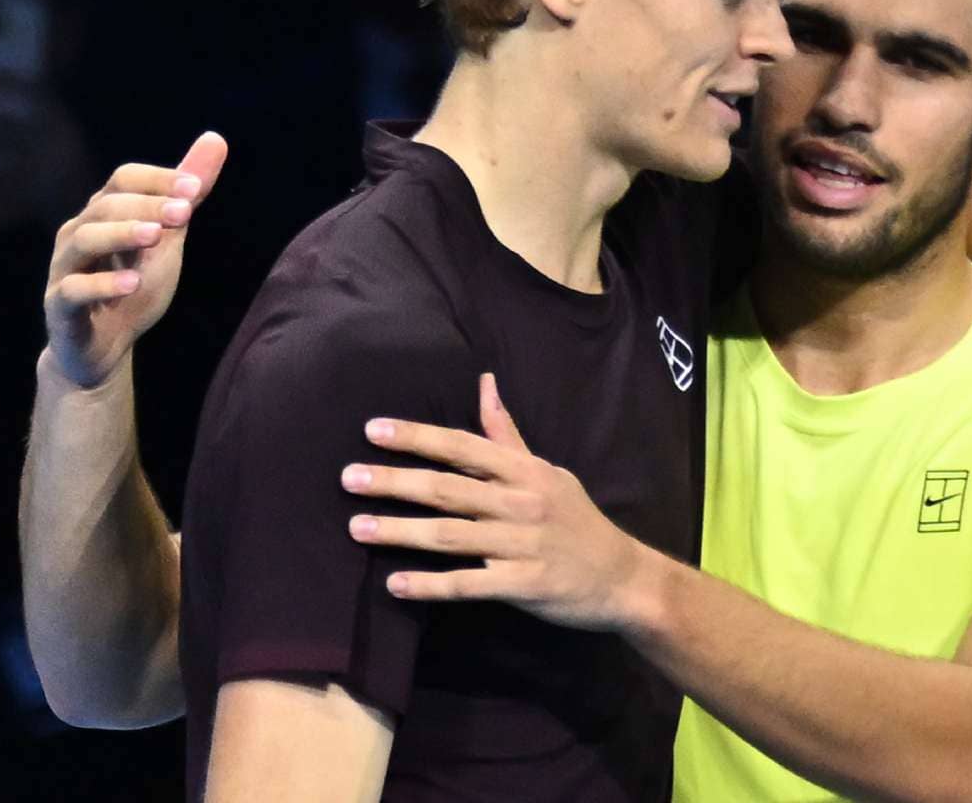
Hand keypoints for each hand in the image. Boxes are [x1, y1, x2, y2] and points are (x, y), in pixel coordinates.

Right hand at [42, 132, 227, 388]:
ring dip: (122, 234)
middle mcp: (78, 233)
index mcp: (102, 213)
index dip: (157, 180)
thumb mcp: (168, 238)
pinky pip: (74, 289)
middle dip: (147, 206)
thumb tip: (216, 139)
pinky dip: (103, 284)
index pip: (123, 179)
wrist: (104, 346)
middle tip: (184, 212)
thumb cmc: (133, 284)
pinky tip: (133, 283)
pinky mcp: (59, 305)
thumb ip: (186, 195)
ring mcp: (65, 268)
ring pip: (85, 239)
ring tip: (156, 237)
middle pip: (106, 205)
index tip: (195, 188)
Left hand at [343, 374, 659, 631]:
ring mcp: (522, 546)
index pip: (463, 446)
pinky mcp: (522, 586)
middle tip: (349, 478)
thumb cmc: (577, 521)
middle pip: (447, 489)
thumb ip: (508, 436)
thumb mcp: (549, 472)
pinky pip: (468, 585)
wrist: (623, 578)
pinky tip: (394, 585)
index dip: (417, 437)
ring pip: (451, 536)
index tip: (373, 430)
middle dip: (395, 481)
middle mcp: (521, 504)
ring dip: (400, 531)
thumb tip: (484, 384)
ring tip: (357, 527)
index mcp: (524, 472)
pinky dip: (430, 586)